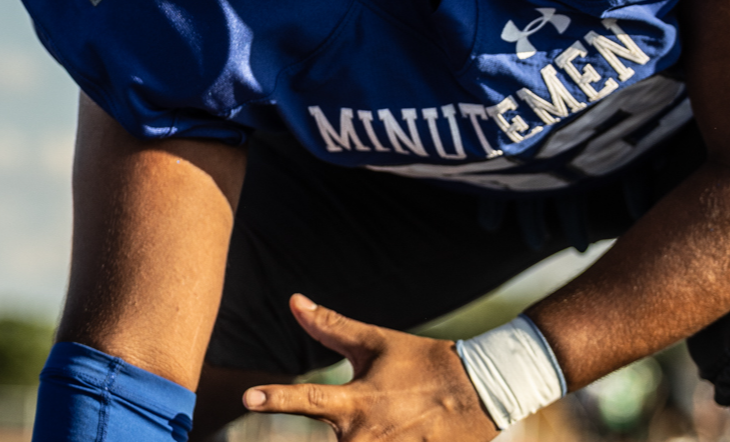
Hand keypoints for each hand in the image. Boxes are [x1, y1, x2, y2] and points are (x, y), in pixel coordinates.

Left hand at [242, 295, 499, 441]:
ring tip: (381, 421)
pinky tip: (394, 432)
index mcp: (357, 400)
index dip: (276, 398)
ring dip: (354, 438)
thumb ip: (331, 328)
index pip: (307, 399)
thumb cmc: (422, 362)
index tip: (249, 396)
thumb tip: (294, 301)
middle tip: (322, 421)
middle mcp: (366, 434)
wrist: (480, 390)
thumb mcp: (376, 343)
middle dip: (324, 434)